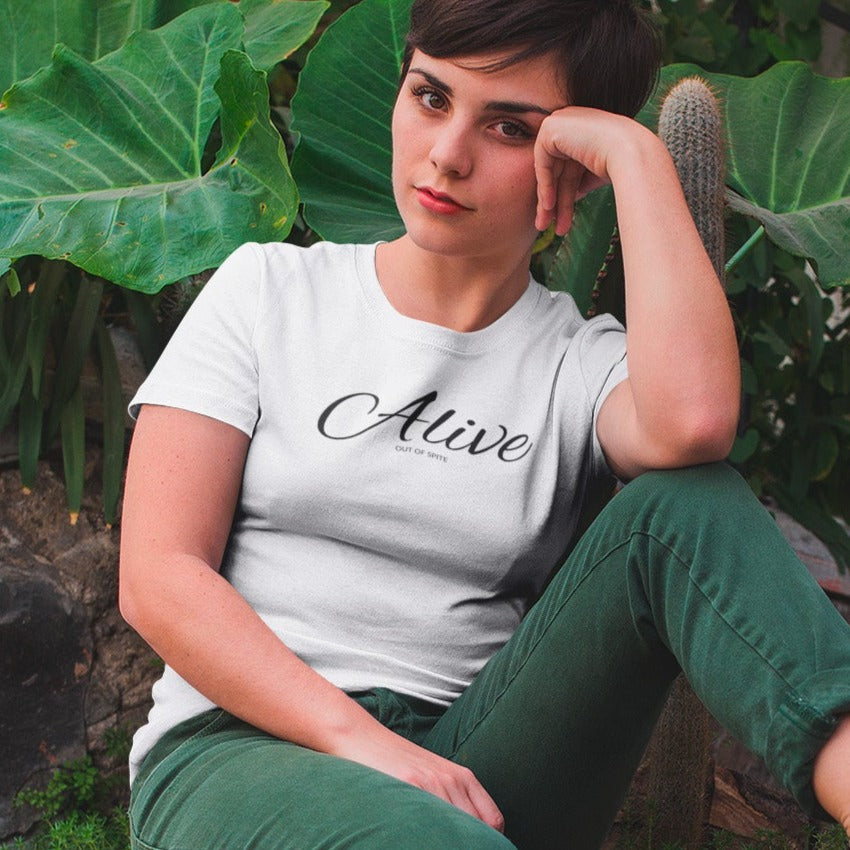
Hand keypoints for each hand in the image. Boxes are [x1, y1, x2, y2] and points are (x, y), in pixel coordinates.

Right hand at [334, 729, 504, 832]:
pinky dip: (430, 836)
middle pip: (478, 828)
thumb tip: (470, 832)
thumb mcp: (433, 776)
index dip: (487, 841)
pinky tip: (417, 836)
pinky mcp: (411, 784)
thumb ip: (453, 799)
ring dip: (449, 842)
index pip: (493, 821)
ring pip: (456, 828)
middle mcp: (452, 779)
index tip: (476, 848)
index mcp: (462, 777)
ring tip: (432, 842)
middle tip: (453, 846)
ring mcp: (432, 783)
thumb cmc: (396, 762)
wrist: (362, 737)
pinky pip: (431, 821)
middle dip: (469, 844)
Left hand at [533, 107, 654, 235]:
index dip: (562, 196)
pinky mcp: (551, 127)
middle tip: (547, 226)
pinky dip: (544, 185)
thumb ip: (577, 182)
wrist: (631, 153)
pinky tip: (548, 205)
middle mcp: (570, 122)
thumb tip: (566, 198)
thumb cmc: (622, 166)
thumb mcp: (593, 176)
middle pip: (556, 171)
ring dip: (547, 201)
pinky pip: (542, 162)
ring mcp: (560, 121)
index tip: (559, 220)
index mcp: (582, 130)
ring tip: (546, 226)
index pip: (566, 167)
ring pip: (548, 170)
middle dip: (552, 202)